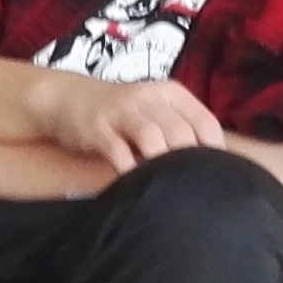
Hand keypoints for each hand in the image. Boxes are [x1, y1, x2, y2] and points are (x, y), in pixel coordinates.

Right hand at [20, 71, 226, 175]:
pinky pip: (118, 151)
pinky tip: (135, 185)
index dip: (214, 152)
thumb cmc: (121, 114)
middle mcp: (149, 98)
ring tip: (166, 188)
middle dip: (187, 162)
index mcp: (171, 94)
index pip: (206, 122)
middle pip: (181, 132)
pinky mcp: (98, 128)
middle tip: (190, 188)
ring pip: (152, 137)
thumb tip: (214, 166)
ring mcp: (122, 112)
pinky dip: (128, 170)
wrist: (67, 99)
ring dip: (161, 164)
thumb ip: (181, 130)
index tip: (216, 177)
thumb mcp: (155, 111)